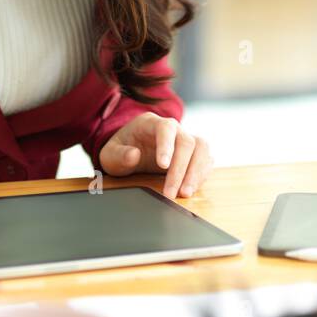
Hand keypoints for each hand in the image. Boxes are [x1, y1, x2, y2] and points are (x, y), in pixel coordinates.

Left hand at [97, 111, 212, 198]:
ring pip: (201, 149)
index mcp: (151, 123)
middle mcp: (173, 129)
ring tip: (185, 193)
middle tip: (171, 193)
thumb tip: (133, 155)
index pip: (165, 128)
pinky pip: (205, 160)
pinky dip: (201, 175)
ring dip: (196, 172)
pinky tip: (191, 188)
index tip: (162, 166)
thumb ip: (119, 155)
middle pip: (187, 142)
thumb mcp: (110, 154)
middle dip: (180, 169)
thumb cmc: (121, 150)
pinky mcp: (193, 154)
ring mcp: (185, 139)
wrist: (132, 151)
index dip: (167, 146)